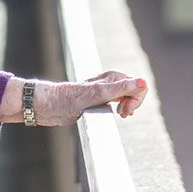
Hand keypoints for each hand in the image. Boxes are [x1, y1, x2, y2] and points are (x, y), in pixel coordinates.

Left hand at [32, 71, 146, 125]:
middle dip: (134, 103)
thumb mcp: (98, 95)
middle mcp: (110, 82)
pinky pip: (120, 102)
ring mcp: (105, 91)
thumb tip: (143, 82)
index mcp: (112, 76)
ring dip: (129, 107)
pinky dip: (123, 109)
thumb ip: (121, 89)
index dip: (136, 99)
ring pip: (128, 97)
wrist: (48, 106)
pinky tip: (119, 114)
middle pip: (136, 90)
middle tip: (123, 114)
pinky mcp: (99, 101)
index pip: (140, 84)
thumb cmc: (69, 99)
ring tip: (121, 115)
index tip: (124, 111)